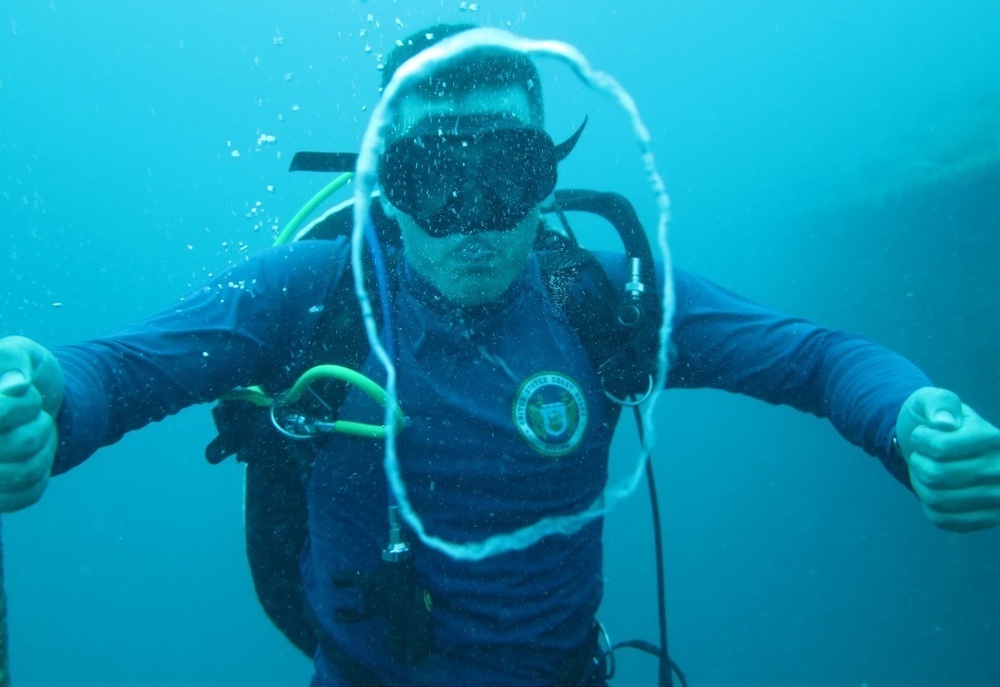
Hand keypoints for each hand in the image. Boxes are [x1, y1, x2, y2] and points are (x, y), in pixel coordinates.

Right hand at [0, 336, 63, 512]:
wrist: (31, 399)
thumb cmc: (19, 372)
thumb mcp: (18, 353)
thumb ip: (11, 359)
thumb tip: (15, 386)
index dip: (18, 407)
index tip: (25, 390)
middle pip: (12, 447)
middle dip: (36, 425)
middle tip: (35, 412)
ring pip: (22, 473)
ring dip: (43, 447)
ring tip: (36, 430)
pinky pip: (27, 493)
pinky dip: (42, 471)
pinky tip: (33, 454)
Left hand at [896, 387, 999, 531]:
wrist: (941, 448)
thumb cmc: (936, 421)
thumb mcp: (934, 399)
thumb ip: (939, 402)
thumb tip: (945, 423)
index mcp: (993, 439)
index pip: (940, 448)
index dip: (920, 439)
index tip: (923, 433)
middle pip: (936, 475)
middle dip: (918, 462)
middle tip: (922, 455)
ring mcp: (997, 498)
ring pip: (936, 499)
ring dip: (920, 484)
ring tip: (926, 471)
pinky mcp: (986, 519)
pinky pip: (942, 520)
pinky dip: (928, 505)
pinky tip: (935, 490)